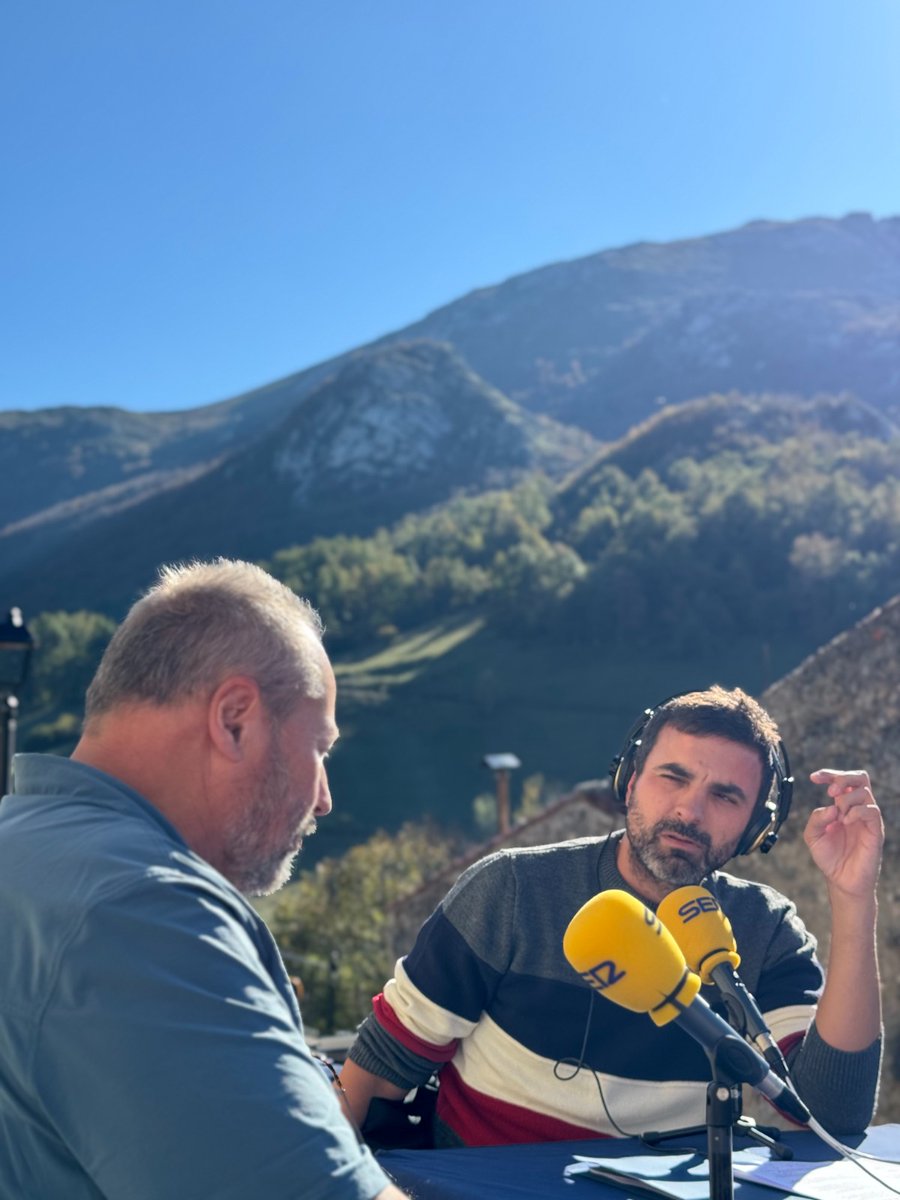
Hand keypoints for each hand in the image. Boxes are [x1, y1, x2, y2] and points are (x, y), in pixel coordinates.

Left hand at [805, 769, 883, 898]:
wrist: (841, 881)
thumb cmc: (829, 858)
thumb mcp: (813, 836)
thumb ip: (816, 818)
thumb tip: (831, 807)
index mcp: (843, 807)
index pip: (843, 782)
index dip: (828, 774)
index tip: (813, 778)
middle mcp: (857, 810)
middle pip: (860, 778)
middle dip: (843, 778)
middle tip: (829, 792)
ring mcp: (867, 819)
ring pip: (864, 792)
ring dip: (846, 799)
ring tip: (837, 816)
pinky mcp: (875, 831)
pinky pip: (872, 811)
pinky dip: (856, 811)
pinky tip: (845, 822)